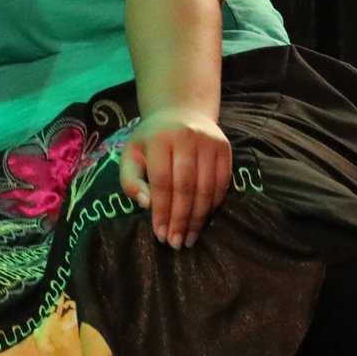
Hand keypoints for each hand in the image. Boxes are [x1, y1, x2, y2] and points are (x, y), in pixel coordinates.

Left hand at [119, 106, 229, 246]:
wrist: (180, 112)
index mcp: (160, 139)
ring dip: (198, 218)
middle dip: (180, 219)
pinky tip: (203, 220)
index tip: (160, 234)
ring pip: (206, 189)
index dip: (161, 210)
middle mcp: (187, 138)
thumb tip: (147, 204)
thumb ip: (131, 180)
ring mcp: (209, 143)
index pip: (162, 182)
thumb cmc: (151, 140)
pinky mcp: (225, 149)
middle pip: (186, 188)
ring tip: (190, 238)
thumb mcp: (131, 154)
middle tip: (176, 243)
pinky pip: (222, 184)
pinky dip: (213, 206)